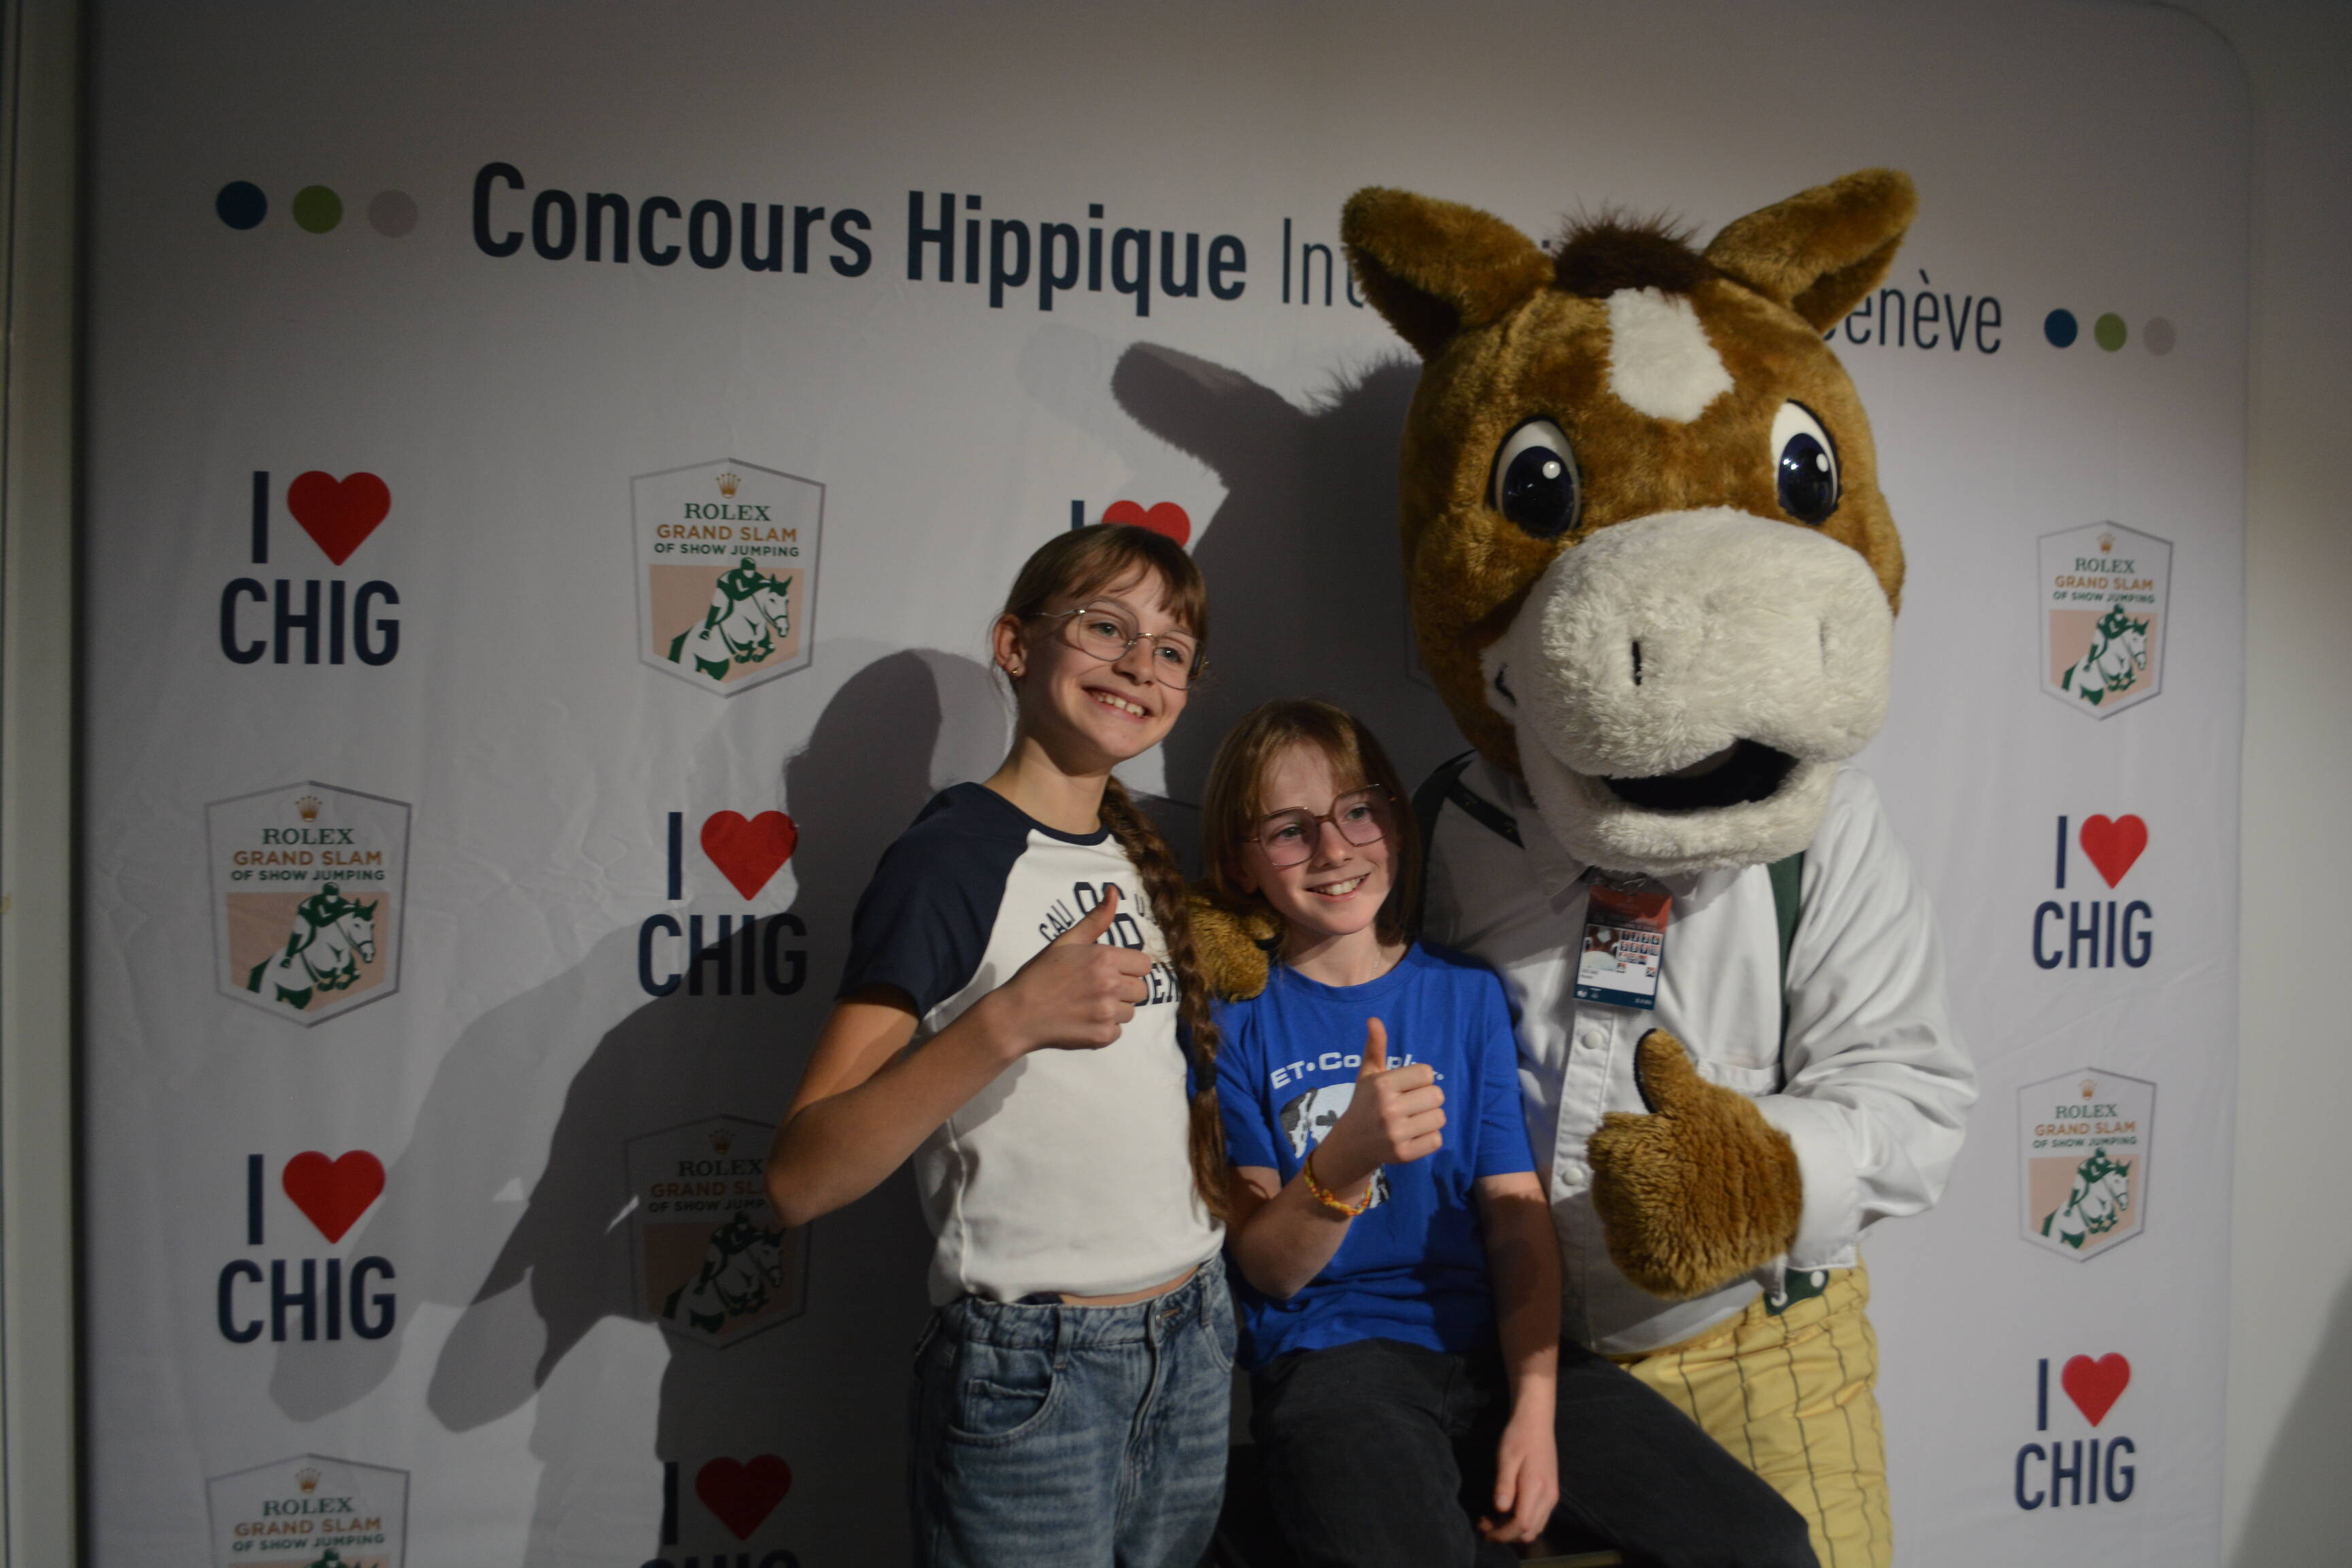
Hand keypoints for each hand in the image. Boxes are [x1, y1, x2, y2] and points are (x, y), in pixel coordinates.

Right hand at [985, 886, 1155, 1056]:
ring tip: (1087, 1005)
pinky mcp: (1102, 1036)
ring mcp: (1107, 1013)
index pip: (1144, 964)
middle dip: (1123, 989)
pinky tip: (1083, 1021)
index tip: (1110, 970)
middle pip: (1141, 989)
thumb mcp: (1067, 941)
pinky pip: (1117, 1032)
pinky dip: (1104, 1029)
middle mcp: (1110, 985)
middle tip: (1095, 989)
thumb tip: (1114, 891)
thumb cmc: (1040, 974)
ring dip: (1114, 1010)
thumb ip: (1096, 919)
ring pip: (1130, 1012)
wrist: (1017, 1014)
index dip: (1129, 967)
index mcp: (1105, 958)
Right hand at [1314, 1018, 1444, 1189]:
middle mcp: (1388, 1108)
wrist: (1352, 1144)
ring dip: (1430, 1118)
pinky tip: (1413, 1135)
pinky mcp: (1404, 1154)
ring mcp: (1396, 1134)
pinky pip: (1437, 1140)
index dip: (1420, 1080)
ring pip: (1440, 1118)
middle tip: (1411, 1105)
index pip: (1427, 1073)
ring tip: (1413, 1120)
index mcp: (1382, 1084)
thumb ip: (1375, 1047)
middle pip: (1437, 1095)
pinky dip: (1429, 1137)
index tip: (1406, 1087)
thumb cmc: (1365, 1103)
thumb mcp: (1368, 1074)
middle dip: (1427, 1099)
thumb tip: (1373, 1019)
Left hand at [1479, 1403, 1558, 1544]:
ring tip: (1493, 1518)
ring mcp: (1552, 1496)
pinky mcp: (1551, 1493)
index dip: (1501, 1533)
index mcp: (1537, 1488)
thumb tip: (1499, 1509)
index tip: (1483, 1528)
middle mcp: (1549, 1497)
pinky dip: (1522, 1522)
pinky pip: (1538, 1518)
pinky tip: (1507, 1511)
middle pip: (1529, 1532)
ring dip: (1514, 1530)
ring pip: (1535, 1528)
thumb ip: (1504, 1485)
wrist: (1536, 1421)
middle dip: (1506, 1534)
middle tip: (1484, 1522)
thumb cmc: (1518, 1436)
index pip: (1521, 1525)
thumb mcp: (1506, 1457)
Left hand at [1587, 1029, 1802, 1297]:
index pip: (1602, 1146)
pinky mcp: (1654, 1271)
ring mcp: (1636, 1239)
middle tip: (1673, 1173)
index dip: (1630, 1142)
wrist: (1787, 1198)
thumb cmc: (1739, 1144)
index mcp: (1622, 1155)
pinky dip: (1641, 1244)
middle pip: (1604, 1181)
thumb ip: (1666, 1073)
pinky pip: (1627, 1254)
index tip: (1659, 1144)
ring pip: (1615, 1217)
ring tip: (1677, 1200)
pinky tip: (1672, 1228)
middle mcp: (1620, 1199)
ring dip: (1634, 1208)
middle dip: (1630, 1174)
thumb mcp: (1701, 1101)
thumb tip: (1650, 1040)